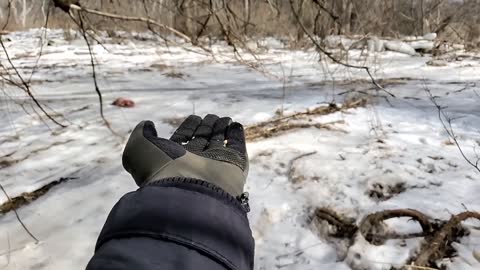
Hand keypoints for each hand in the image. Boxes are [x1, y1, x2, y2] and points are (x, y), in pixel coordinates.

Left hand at [122, 114, 247, 196]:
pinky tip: (236, 125)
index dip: (188, 128)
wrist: (186, 192)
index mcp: (172, 161)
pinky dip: (238, 136)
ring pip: (219, 143)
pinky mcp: (234, 167)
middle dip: (207, 128)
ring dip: (222, 129)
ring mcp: (215, 166)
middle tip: (212, 116)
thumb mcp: (139, 148)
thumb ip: (141, 134)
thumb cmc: (160, 170)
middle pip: (203, 141)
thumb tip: (147, 124)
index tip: (195, 118)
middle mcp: (194, 164)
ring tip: (226, 118)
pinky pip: (237, 149)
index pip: (183, 140)